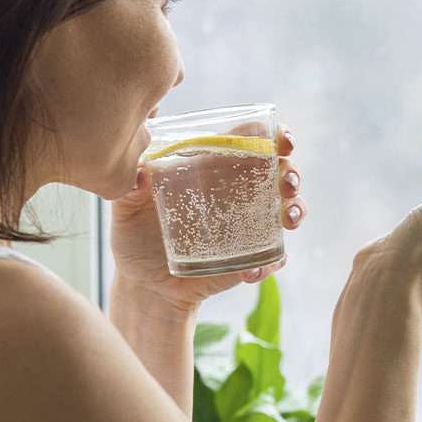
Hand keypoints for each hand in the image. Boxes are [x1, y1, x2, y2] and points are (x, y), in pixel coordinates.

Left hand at [109, 125, 306, 315]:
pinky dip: (270, 263)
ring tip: (288, 219)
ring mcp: (247, 225)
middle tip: (286, 181)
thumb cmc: (134, 239)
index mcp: (212, 169)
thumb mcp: (124, 212)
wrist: (143, 286)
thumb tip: (139, 174)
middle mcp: (237, 193)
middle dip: (292, 172)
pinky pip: (273, 258)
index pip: (252, 141)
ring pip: (289, 210)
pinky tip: (249, 272)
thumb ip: (127, 191)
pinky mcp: (249, 258)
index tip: (282, 139)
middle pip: (280, 172)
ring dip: (297, 209)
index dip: (275, 135)